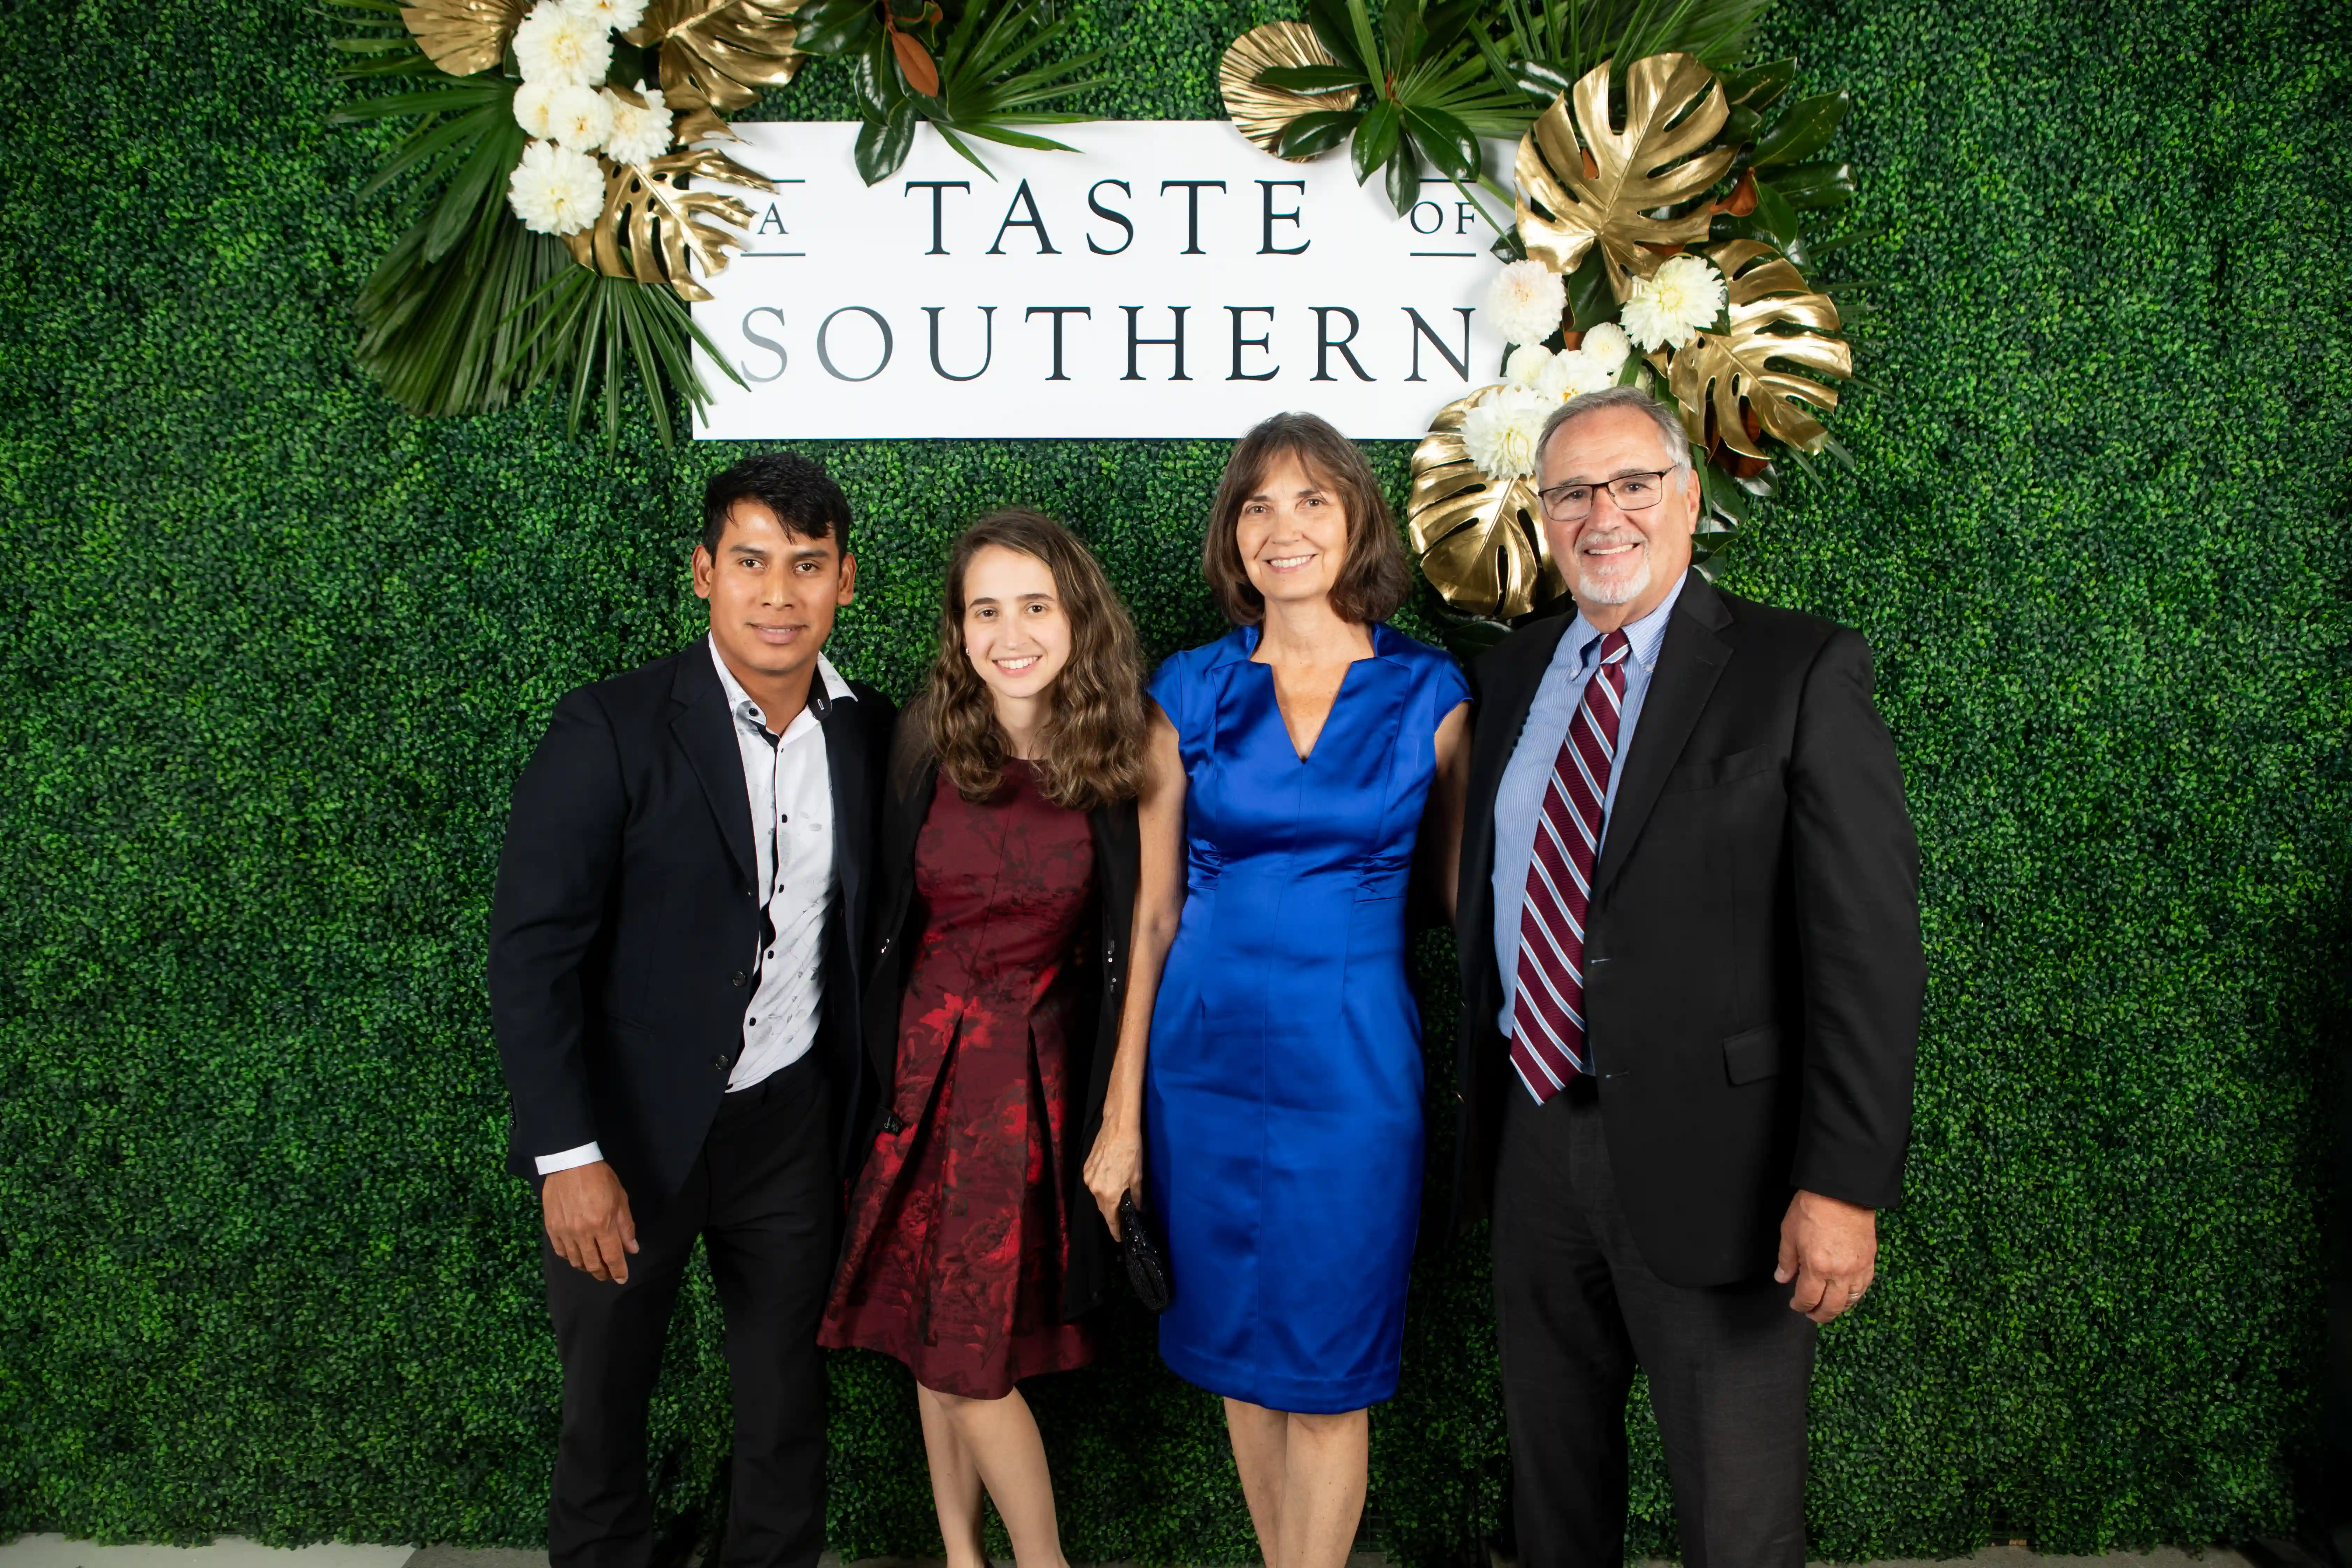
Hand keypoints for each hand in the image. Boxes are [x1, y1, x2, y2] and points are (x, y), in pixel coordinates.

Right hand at [543, 1161, 639, 1283]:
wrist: (570, 1162)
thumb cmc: (599, 1178)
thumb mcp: (620, 1199)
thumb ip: (626, 1227)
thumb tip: (632, 1249)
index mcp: (602, 1225)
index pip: (612, 1257)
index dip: (618, 1271)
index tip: (622, 1279)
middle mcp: (582, 1232)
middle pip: (592, 1264)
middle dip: (602, 1273)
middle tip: (608, 1275)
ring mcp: (564, 1231)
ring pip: (575, 1261)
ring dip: (586, 1267)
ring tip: (594, 1266)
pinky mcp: (551, 1227)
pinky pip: (560, 1251)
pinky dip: (570, 1258)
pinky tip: (577, 1256)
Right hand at [1082, 1116, 1143, 1240]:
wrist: (1118, 1127)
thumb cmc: (1131, 1150)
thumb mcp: (1138, 1176)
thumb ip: (1137, 1197)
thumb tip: (1140, 1211)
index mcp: (1109, 1194)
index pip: (1111, 1219)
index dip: (1115, 1230)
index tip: (1119, 1238)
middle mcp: (1095, 1188)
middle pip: (1103, 1208)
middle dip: (1112, 1214)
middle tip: (1123, 1217)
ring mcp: (1088, 1178)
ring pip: (1098, 1196)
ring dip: (1107, 1199)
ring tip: (1118, 1197)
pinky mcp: (1086, 1168)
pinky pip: (1094, 1183)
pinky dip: (1102, 1186)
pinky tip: (1110, 1180)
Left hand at [1775, 1189, 1875, 1323]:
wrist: (1841, 1192)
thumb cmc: (1812, 1209)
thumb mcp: (1789, 1233)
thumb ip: (1786, 1260)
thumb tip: (1782, 1278)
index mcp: (1816, 1268)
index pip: (1807, 1298)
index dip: (1800, 1305)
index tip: (1795, 1304)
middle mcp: (1839, 1274)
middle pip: (1831, 1307)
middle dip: (1819, 1315)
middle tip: (1811, 1314)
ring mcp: (1857, 1269)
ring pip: (1850, 1301)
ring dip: (1838, 1308)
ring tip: (1828, 1307)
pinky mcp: (1870, 1261)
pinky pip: (1864, 1287)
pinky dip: (1855, 1296)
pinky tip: (1847, 1295)